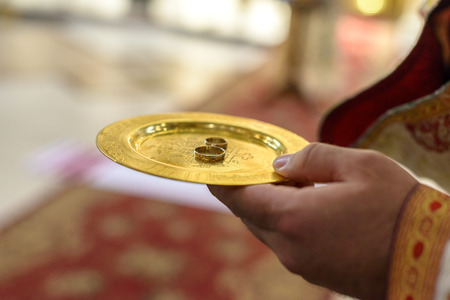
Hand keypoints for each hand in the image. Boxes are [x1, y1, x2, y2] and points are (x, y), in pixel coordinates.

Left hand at [208, 143, 417, 299]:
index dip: (222, 182)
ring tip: (279, 183)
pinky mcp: (314, 273)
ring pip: (267, 230)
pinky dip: (282, 222)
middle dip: (245, 191)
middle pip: (250, 215)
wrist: (431, 259)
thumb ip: (312, 159)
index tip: (208, 170)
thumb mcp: (359, 165)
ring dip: (265, 206)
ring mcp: (301, 264)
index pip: (241, 198)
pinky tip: (300, 206)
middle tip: (247, 169)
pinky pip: (285, 243)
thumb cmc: (398, 207)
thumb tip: (280, 166)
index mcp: (294, 217)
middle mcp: (289, 246)